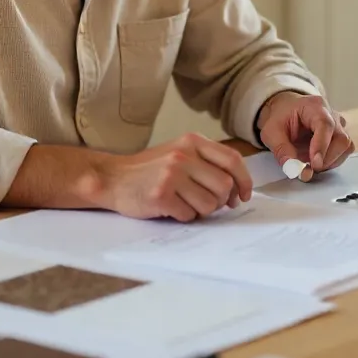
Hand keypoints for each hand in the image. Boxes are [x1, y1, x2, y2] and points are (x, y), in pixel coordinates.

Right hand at [96, 133, 252, 222]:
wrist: (113, 178)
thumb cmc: (150, 169)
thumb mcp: (179, 153)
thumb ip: (207, 163)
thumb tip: (237, 188)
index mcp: (192, 141)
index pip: (232, 160)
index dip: (244, 180)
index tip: (244, 195)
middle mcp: (183, 155)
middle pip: (225, 185)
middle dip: (222, 201)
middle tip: (209, 204)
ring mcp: (172, 174)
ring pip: (210, 204)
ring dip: (202, 211)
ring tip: (186, 204)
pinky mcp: (161, 195)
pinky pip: (189, 215)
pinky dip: (184, 216)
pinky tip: (171, 208)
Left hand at [257, 92, 353, 174]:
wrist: (285, 111)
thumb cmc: (280, 117)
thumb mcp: (271, 133)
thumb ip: (282, 151)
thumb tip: (297, 171)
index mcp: (313, 106)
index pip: (325, 125)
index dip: (322, 146)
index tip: (314, 163)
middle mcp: (331, 114)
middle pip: (341, 138)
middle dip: (328, 158)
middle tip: (311, 168)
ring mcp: (338, 125)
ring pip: (346, 146)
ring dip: (331, 161)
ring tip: (312, 164)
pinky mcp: (339, 135)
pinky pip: (344, 151)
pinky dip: (333, 161)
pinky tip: (318, 161)